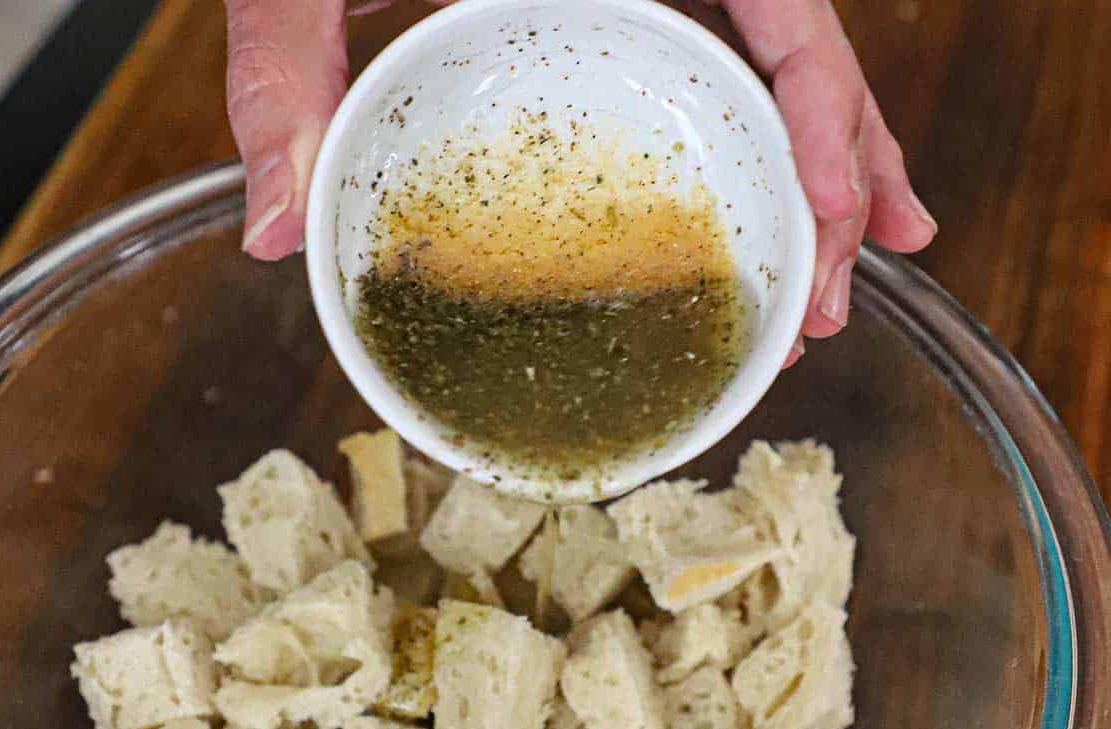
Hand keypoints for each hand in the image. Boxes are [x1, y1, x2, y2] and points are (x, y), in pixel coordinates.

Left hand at [226, 0, 936, 358]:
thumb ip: (289, 65)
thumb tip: (282, 233)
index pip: (780, 15)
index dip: (825, 122)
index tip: (837, 221)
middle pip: (794, 64)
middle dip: (835, 187)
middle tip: (830, 308)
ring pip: (771, 71)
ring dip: (818, 176)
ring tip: (833, 285)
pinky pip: (711, 64)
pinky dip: (750, 139)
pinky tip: (762, 206)